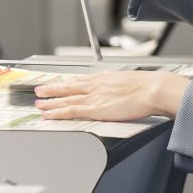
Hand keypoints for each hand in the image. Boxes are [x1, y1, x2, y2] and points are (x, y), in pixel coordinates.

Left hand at [34, 72, 190, 121]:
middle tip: (40, 90)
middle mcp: (95, 85)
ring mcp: (94, 97)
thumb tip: (119, 87)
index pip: (80, 80)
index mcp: (104, 78)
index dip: (66, 82)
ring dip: (50, 101)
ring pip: (65, 99)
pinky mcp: (95, 109)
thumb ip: (120, 84)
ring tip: (39, 103)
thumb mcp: (130, 80)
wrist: (154, 89)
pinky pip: (71, 111)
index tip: (58, 82)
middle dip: (52, 89)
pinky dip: (57, 113)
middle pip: (68, 87)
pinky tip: (49, 115)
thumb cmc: (148, 87)